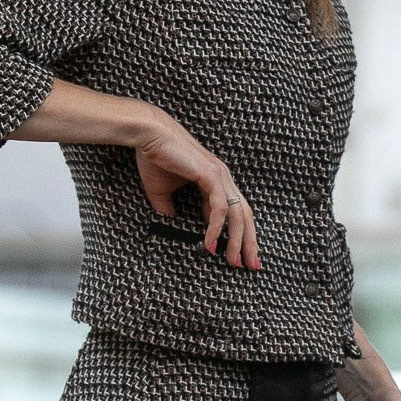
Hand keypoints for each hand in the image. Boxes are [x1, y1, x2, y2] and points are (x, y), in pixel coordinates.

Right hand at [130, 106, 258, 268]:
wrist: (148, 134)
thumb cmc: (154, 158)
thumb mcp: (162, 192)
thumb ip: (169, 209)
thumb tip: (170, 223)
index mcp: (215, 182)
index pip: (235, 213)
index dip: (240, 235)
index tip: (241, 257)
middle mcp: (222, 179)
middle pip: (244, 216)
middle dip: (249, 243)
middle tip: (251, 266)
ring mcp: (220, 176)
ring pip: (237, 215)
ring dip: (238, 241)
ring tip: (234, 262)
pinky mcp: (211, 175)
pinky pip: (220, 209)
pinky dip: (216, 229)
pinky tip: (211, 245)